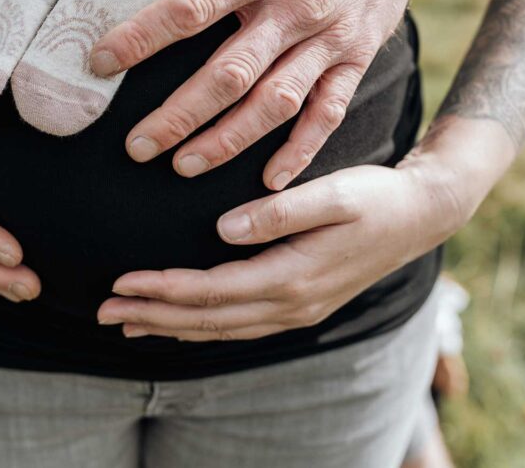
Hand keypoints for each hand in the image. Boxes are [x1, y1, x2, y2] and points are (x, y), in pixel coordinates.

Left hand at [91, 0, 450, 189]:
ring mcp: (330, 39)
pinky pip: (330, 113)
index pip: (193, 6)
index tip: (101, 62)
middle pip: (230, 72)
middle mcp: (297, 8)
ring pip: (275, 102)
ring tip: (184, 167)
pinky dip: (303, 151)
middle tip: (137, 145)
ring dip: (229, 140)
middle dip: (180, 114)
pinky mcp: (357, 58)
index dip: (143, 36)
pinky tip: (270, 183)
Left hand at [97, 152, 475, 340]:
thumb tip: (223, 227)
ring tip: (127, 322)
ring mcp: (296, 311)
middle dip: (153, 315)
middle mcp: (291, 303)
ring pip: (220, 329)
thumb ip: (278, 212)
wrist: (420, 215)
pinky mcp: (299, 305)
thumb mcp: (331, 194)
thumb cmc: (374, 197)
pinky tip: (178, 322)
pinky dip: (201, 326)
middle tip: (104, 311)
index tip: (121, 281)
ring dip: (171, 326)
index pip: (213, 290)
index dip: (164, 289)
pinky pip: (239, 326)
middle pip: (208, 318)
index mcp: (293, 275)